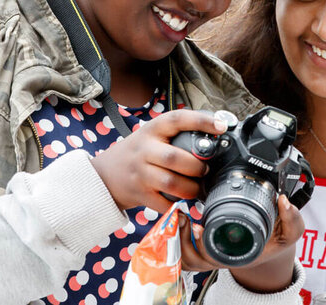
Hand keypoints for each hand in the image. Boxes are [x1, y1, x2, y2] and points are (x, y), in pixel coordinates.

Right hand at [90, 109, 227, 212]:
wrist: (104, 175)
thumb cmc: (137, 153)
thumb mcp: (151, 136)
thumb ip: (175, 136)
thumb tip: (214, 137)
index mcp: (152, 130)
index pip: (177, 119)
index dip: (201, 121)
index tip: (221, 126)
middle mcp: (144, 150)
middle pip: (174, 158)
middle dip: (196, 166)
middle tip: (204, 170)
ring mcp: (140, 173)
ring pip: (171, 183)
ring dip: (191, 188)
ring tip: (197, 187)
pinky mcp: (140, 194)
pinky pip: (165, 203)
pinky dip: (178, 205)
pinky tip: (182, 200)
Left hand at [179, 194, 304, 292]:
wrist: (271, 243)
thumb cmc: (275, 239)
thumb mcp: (291, 232)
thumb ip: (293, 217)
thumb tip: (283, 200)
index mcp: (239, 256)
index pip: (214, 258)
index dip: (201, 244)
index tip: (197, 225)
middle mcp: (223, 259)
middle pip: (193, 261)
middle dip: (182, 240)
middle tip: (183, 217)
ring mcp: (212, 257)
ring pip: (186, 259)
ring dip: (177, 240)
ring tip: (180, 217)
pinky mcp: (205, 251)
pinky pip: (184, 255)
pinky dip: (177, 242)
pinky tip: (181, 221)